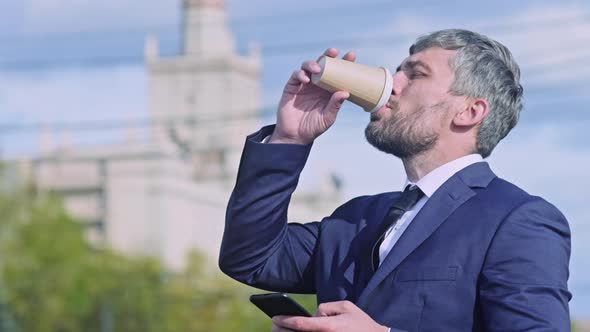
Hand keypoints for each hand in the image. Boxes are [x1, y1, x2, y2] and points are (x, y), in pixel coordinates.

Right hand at [269, 48, 355, 144]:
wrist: (295, 136)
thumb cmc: (313, 127)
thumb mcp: (327, 118)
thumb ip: (335, 105)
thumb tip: (345, 92)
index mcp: (328, 89)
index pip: (337, 73)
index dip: (344, 63)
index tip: (351, 55)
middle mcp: (317, 84)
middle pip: (323, 64)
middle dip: (328, 56)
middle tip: (334, 52)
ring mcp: (304, 84)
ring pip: (308, 66)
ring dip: (313, 64)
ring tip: (318, 68)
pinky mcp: (291, 87)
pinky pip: (296, 76)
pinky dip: (301, 75)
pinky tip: (306, 80)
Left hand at [271, 300, 387, 331]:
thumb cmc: (360, 322)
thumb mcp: (345, 306)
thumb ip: (326, 308)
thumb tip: (314, 315)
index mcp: (328, 326)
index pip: (301, 323)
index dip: (286, 320)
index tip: (276, 317)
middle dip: (283, 330)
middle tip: (274, 325)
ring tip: (280, 330)